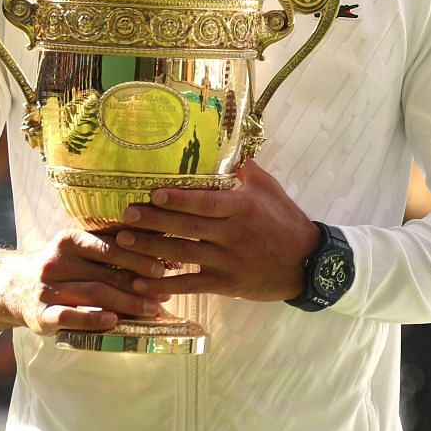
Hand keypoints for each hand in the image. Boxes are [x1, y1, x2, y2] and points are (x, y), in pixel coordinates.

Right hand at [0, 230, 173, 335]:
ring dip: (126, 302)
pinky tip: (113, 321)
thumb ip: (109, 246)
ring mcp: (47, 289)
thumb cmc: (61, 268)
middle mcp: (56, 262)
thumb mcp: (78, 250)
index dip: (138, 257)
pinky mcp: (41, 314)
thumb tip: (158, 243)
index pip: (109, 246)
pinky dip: (92, 318)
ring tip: (152, 309)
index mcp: (69, 240)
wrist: (13, 288)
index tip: (164, 267)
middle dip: (139, 283)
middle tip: (165, 292)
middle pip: (105, 272)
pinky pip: (68, 316)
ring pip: (92, 293)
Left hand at [113, 159, 322, 302]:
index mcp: (242, 208)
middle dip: (154, 221)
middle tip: (127, 215)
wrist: (307, 264)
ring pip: (182, 255)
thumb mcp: (270, 190)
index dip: (177, 199)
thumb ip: (246, 171)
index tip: (152, 193)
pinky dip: (164, 284)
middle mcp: (232, 235)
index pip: (205, 202)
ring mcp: (227, 261)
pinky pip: (190, 285)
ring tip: (123, 242)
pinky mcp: (225, 283)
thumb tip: (226, 146)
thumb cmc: (286, 222)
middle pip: (186, 227)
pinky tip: (141, 281)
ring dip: (150, 248)